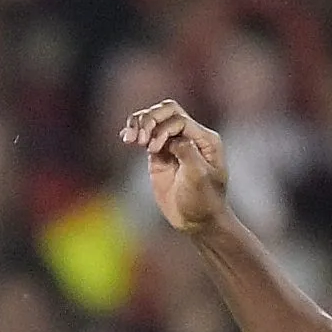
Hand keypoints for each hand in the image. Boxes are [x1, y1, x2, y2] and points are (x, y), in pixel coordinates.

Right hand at [120, 100, 231, 236]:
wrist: (197, 221)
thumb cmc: (204, 200)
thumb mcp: (199, 177)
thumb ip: (187, 153)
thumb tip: (172, 138)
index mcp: (205, 139)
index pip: (179, 120)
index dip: (163, 129)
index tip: (153, 150)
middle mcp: (190, 136)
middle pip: (166, 111)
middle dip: (150, 119)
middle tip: (140, 139)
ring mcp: (173, 144)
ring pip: (154, 119)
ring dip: (139, 123)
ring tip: (130, 138)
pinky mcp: (159, 155)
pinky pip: (145, 135)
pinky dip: (134, 132)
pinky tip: (126, 138)